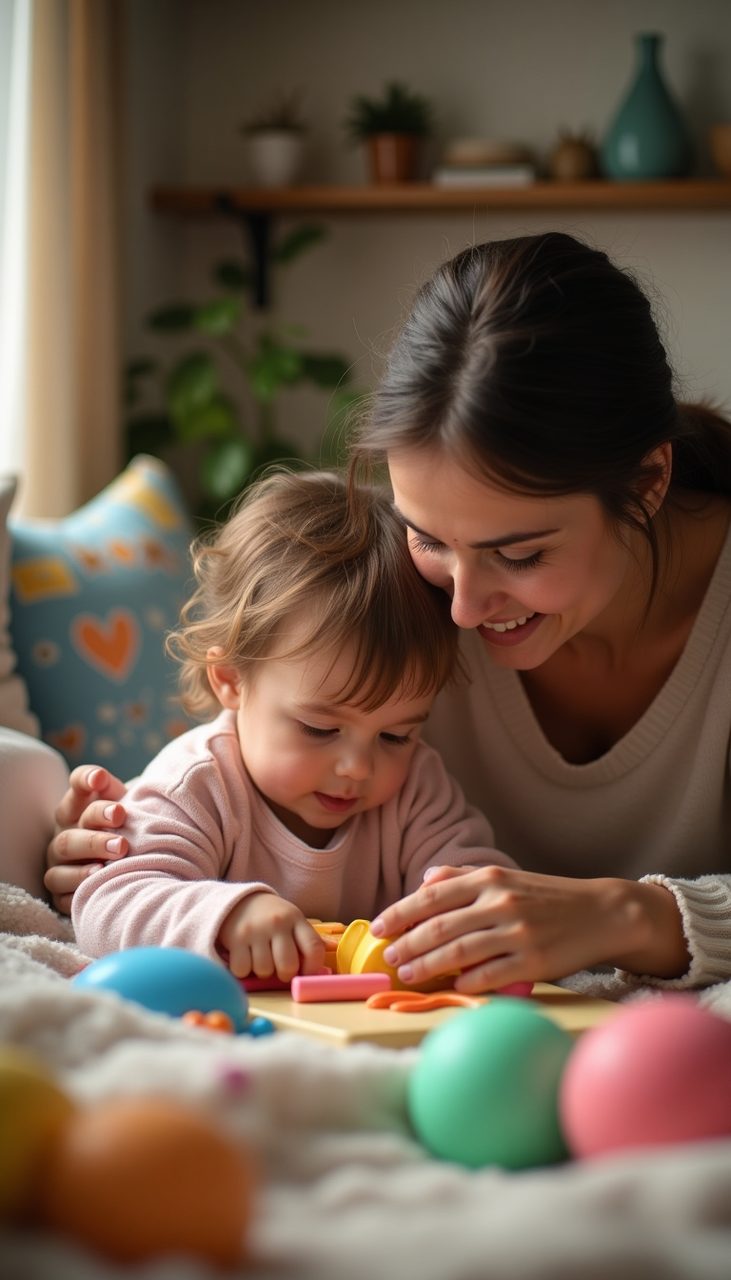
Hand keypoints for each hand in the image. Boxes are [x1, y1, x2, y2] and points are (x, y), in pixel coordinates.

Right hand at [44, 766, 127, 913]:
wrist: (132, 860)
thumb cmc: (128, 829)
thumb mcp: (126, 805)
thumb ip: (116, 792)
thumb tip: (101, 778)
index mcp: (78, 810)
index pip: (75, 789)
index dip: (83, 781)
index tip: (100, 778)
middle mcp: (64, 837)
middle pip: (68, 838)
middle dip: (94, 841)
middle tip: (122, 844)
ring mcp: (59, 867)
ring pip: (59, 871)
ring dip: (83, 871)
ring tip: (105, 870)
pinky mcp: (61, 895)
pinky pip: (62, 898)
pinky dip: (77, 893)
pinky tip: (95, 887)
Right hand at [218, 892, 325, 982]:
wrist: (238, 902)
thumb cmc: (272, 918)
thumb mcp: (293, 921)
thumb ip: (308, 939)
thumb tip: (331, 951)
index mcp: (295, 918)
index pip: (314, 948)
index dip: (313, 968)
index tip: (306, 973)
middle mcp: (276, 923)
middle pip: (288, 965)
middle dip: (285, 974)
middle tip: (280, 968)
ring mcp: (255, 930)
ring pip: (264, 971)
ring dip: (263, 971)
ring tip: (261, 958)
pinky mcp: (235, 939)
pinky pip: (242, 970)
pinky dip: (243, 970)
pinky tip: (246, 958)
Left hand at [370, 865, 688, 991]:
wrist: (601, 912)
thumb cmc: (548, 897)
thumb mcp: (506, 876)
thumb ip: (463, 877)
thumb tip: (425, 881)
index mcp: (489, 879)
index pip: (431, 896)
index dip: (399, 913)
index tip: (378, 928)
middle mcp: (500, 902)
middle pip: (439, 926)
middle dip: (407, 944)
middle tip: (388, 958)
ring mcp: (517, 933)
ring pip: (458, 952)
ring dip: (427, 966)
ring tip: (407, 974)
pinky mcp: (534, 962)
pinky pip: (490, 975)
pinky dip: (467, 982)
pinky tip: (452, 986)